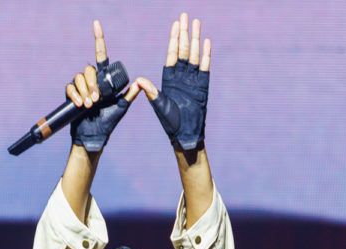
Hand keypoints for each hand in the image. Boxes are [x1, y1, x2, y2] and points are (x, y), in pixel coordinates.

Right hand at [67, 21, 139, 152]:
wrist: (94, 136)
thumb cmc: (108, 123)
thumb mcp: (121, 108)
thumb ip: (128, 96)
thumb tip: (140, 84)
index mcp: (104, 80)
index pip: (101, 56)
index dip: (99, 40)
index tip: (96, 24)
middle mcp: (92, 81)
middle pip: (89, 69)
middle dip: (92, 83)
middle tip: (97, 99)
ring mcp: (81, 88)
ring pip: (79, 77)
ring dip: (85, 90)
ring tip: (90, 105)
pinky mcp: (71, 95)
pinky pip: (70, 87)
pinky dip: (75, 94)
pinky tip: (80, 103)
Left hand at [137, 13, 210, 150]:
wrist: (185, 134)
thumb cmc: (170, 123)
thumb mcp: (159, 106)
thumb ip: (151, 92)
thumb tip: (139, 80)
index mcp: (169, 79)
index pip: (171, 54)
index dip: (174, 39)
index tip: (176, 24)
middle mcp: (181, 77)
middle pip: (183, 50)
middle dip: (185, 33)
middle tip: (186, 16)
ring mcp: (192, 81)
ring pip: (194, 55)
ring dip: (196, 39)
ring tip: (197, 23)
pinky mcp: (202, 87)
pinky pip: (204, 67)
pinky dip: (206, 55)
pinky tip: (206, 42)